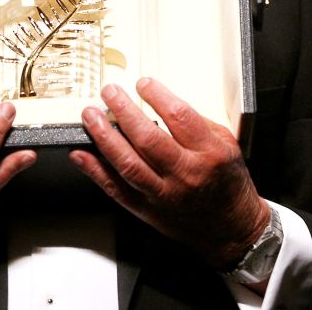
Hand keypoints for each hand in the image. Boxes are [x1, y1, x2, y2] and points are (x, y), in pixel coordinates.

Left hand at [70, 77, 269, 271]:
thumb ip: (195, 122)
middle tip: (109, 93)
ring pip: (128, 164)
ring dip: (104, 137)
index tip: (142, 84)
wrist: (231, 228)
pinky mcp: (147, 210)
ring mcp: (164, 194)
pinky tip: (81, 154)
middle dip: (124, 111)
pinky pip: (116, 189)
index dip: (157, 96)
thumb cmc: (227, 182)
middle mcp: (186, 174)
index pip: (179, 117)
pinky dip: (94, 171)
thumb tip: (160, 100)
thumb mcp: (225, 144)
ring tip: (90, 116)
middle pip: (148, 139)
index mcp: (209, 152)